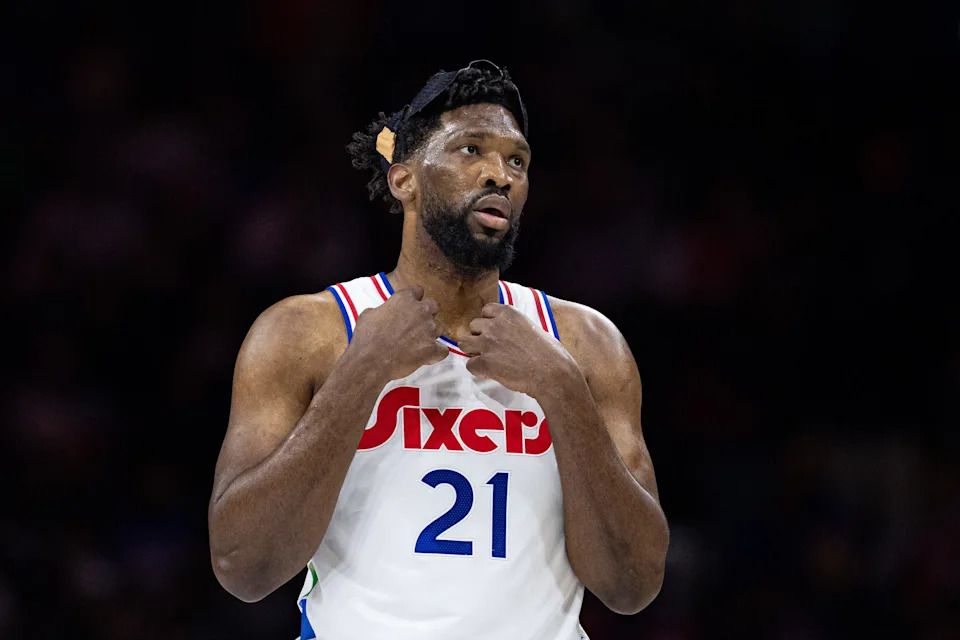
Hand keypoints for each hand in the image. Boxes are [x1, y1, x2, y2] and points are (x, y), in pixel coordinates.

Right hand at [349, 286, 447, 380]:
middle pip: (434, 305)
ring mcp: (429, 330)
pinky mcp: (432, 348)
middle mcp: (421, 311)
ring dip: (431, 334)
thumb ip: (383, 310)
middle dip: (428, 313)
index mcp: (404, 299)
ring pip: (439, 328)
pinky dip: (436, 354)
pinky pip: (442, 350)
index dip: (414, 298)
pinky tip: (427, 357)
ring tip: (418, 344)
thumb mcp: (368, 315)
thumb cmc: (366, 337)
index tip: (410, 306)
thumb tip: (385, 313)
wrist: (370, 361)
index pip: (417, 290)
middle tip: (417, 324)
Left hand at [459, 303, 574, 396]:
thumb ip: (513, 326)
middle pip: (472, 326)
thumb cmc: (549, 353)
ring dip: (473, 351)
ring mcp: (487, 343)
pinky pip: (470, 365)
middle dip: (479, 336)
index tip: (495, 332)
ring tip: (486, 360)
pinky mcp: (484, 363)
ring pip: (464, 343)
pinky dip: (478, 370)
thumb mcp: (531, 327)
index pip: (485, 310)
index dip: (488, 322)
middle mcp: (494, 325)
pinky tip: (491, 373)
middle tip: (491, 349)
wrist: (552, 373)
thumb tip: (506, 334)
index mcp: (508, 313)